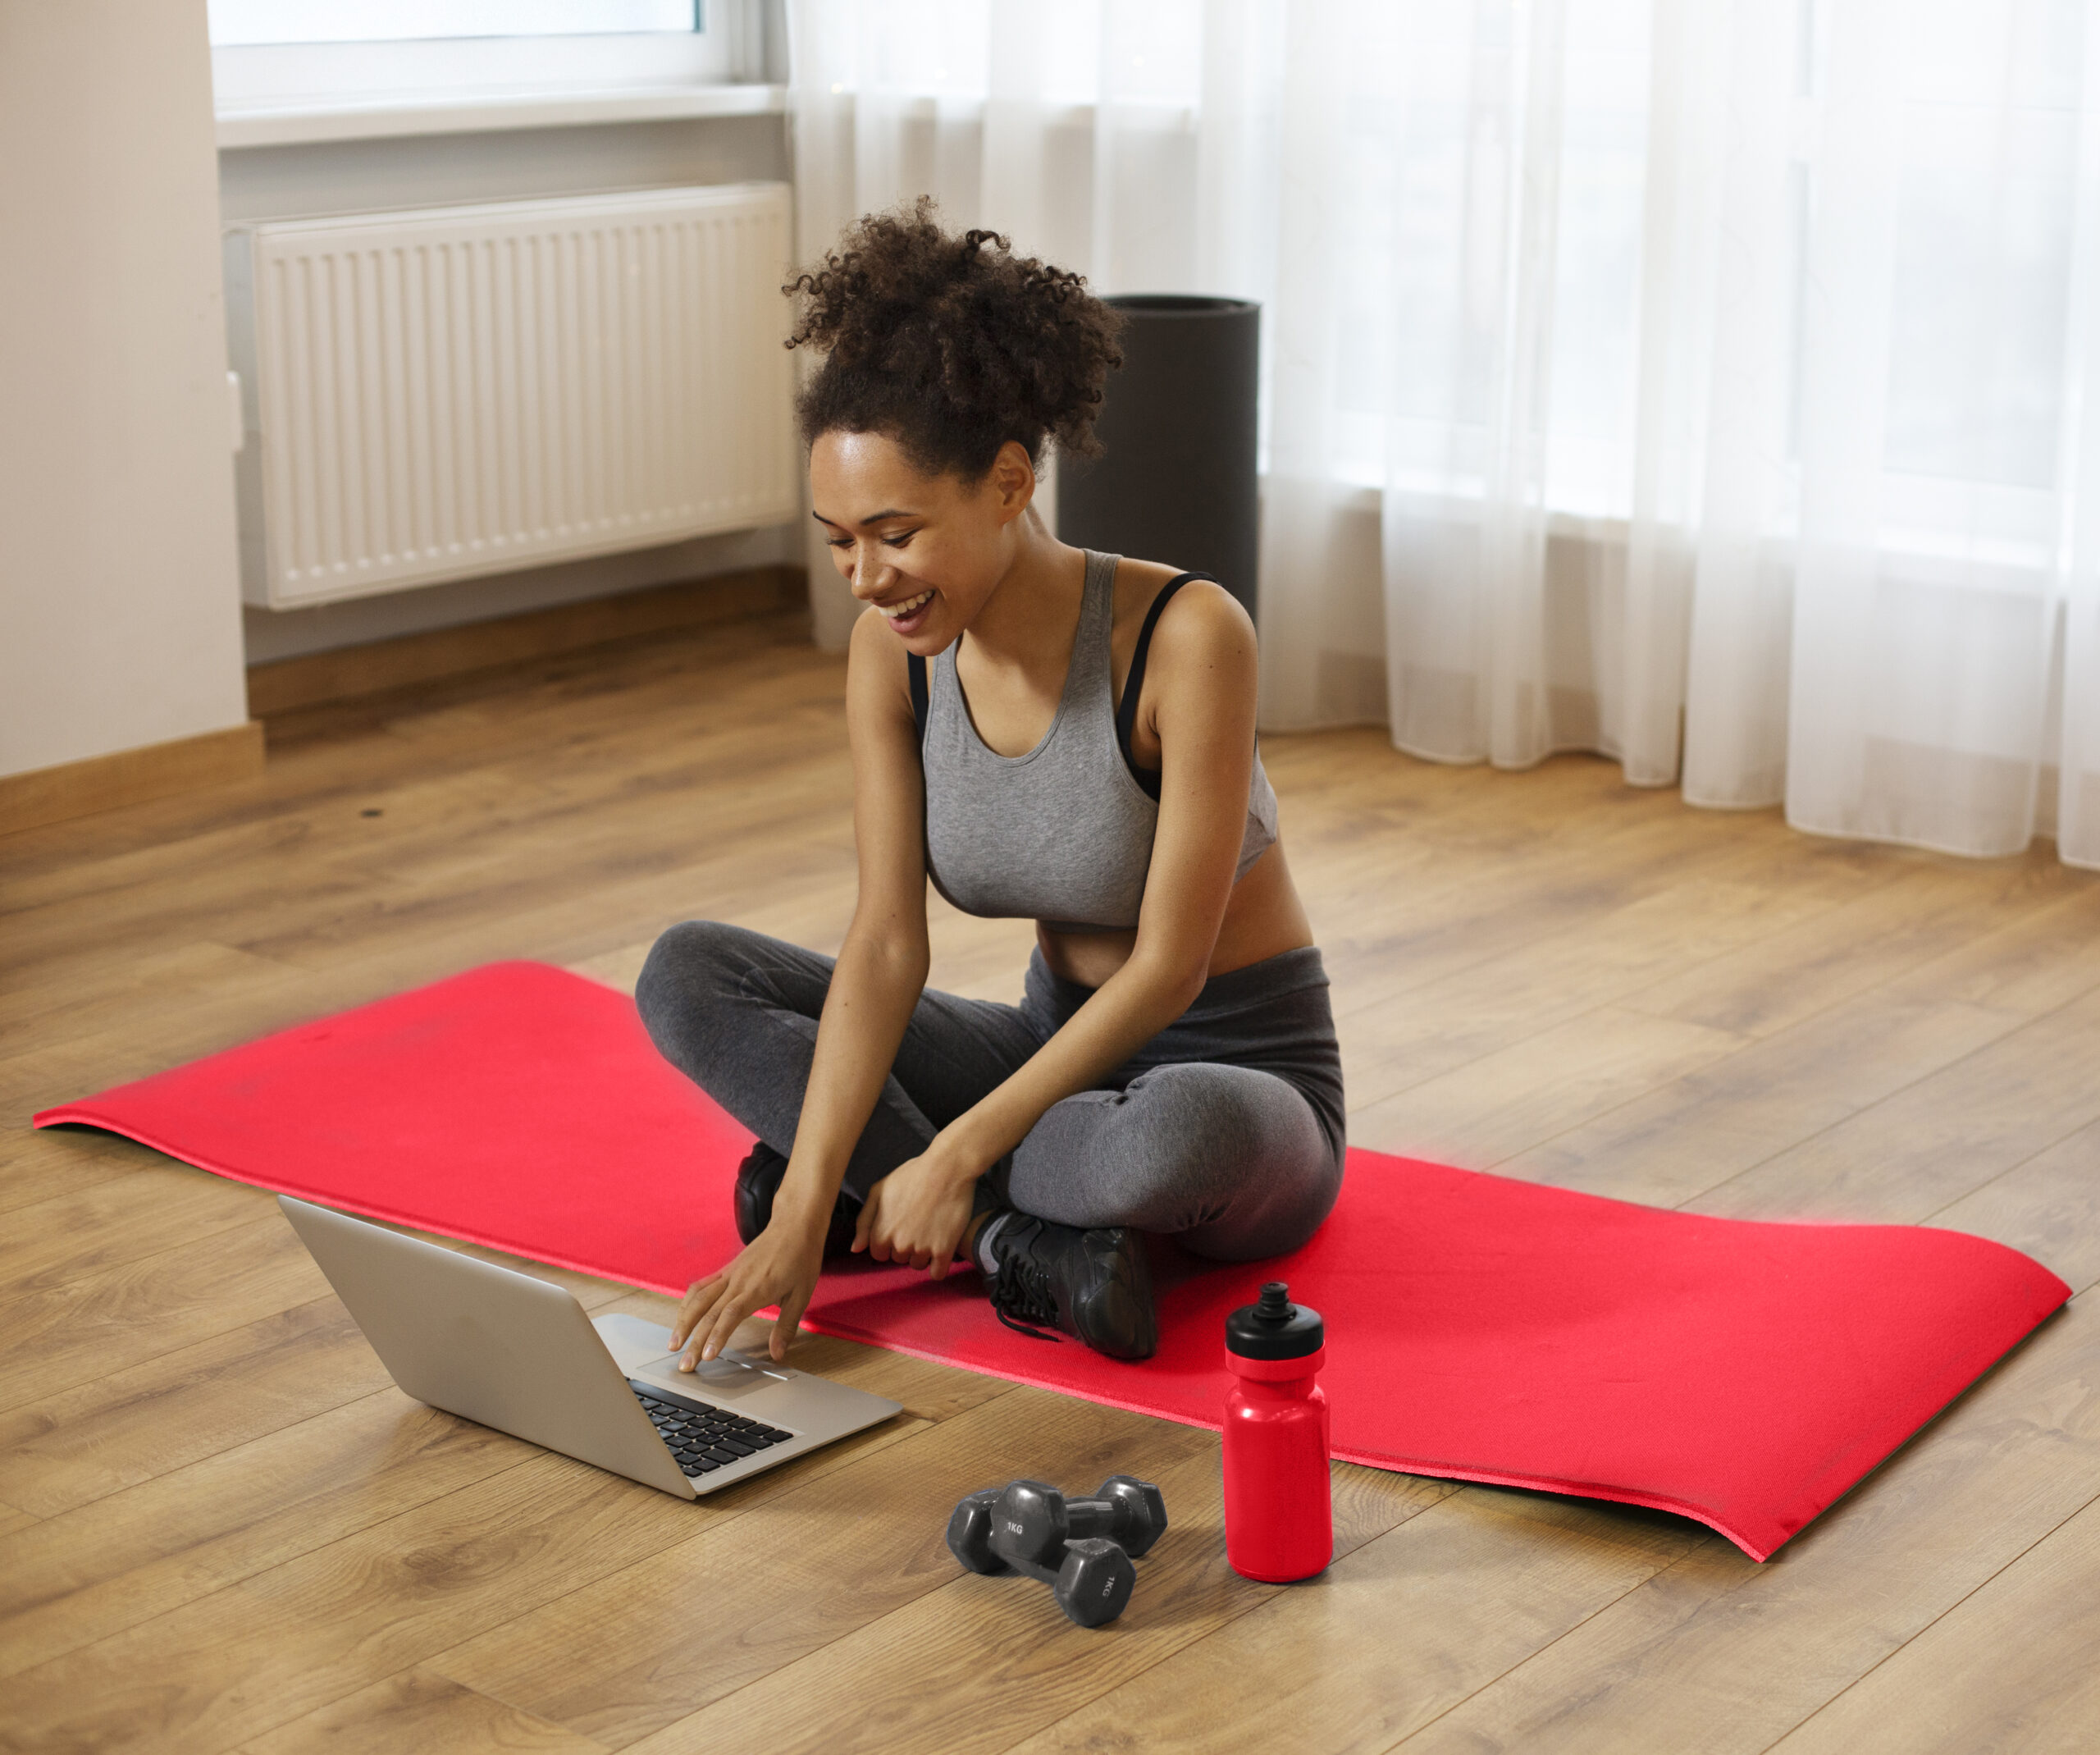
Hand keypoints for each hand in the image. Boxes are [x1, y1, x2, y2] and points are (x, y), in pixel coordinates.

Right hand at [670, 1220, 823, 1367]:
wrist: (794, 1225)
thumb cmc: (800, 1258)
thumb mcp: (802, 1295)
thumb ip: (786, 1326)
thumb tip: (778, 1354)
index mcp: (758, 1288)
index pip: (730, 1315)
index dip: (716, 1336)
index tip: (707, 1356)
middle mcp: (738, 1281)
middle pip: (709, 1313)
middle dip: (694, 1341)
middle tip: (685, 1364)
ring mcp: (730, 1274)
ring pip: (699, 1299)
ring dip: (683, 1322)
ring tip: (673, 1344)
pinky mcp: (726, 1269)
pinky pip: (701, 1285)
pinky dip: (688, 1302)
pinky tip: (682, 1317)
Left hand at [853, 1148, 978, 1277]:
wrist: (947, 1168)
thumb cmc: (912, 1175)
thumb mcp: (878, 1191)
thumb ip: (864, 1221)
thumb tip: (856, 1249)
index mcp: (881, 1233)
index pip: (879, 1254)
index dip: (889, 1241)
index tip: (901, 1226)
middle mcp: (899, 1245)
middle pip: (899, 1258)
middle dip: (906, 1245)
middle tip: (918, 1222)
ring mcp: (921, 1249)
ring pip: (918, 1265)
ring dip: (923, 1254)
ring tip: (931, 1229)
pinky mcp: (944, 1250)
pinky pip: (937, 1273)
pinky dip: (938, 1266)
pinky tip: (941, 1249)